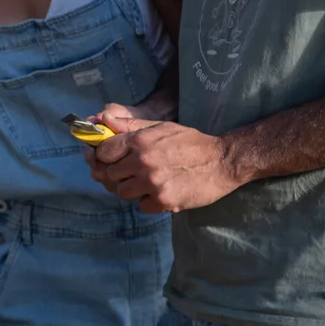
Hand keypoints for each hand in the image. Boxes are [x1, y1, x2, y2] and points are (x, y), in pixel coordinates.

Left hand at [86, 112, 244, 212]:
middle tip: (130, 172)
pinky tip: (159, 191)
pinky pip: (141, 205)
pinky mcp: (163, 201)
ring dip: (130, 189)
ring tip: (145, 182)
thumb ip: (129, 125)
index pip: (103, 151)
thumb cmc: (190, 142)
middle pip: (109, 174)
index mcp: (140, 141)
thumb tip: (101, 119)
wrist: (222, 161)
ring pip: (122, 192)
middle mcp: (143, 162)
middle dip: (116, 174)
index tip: (109, 159)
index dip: (102, 156)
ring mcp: (152, 183)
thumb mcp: (160, 126)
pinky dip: (147, 200)